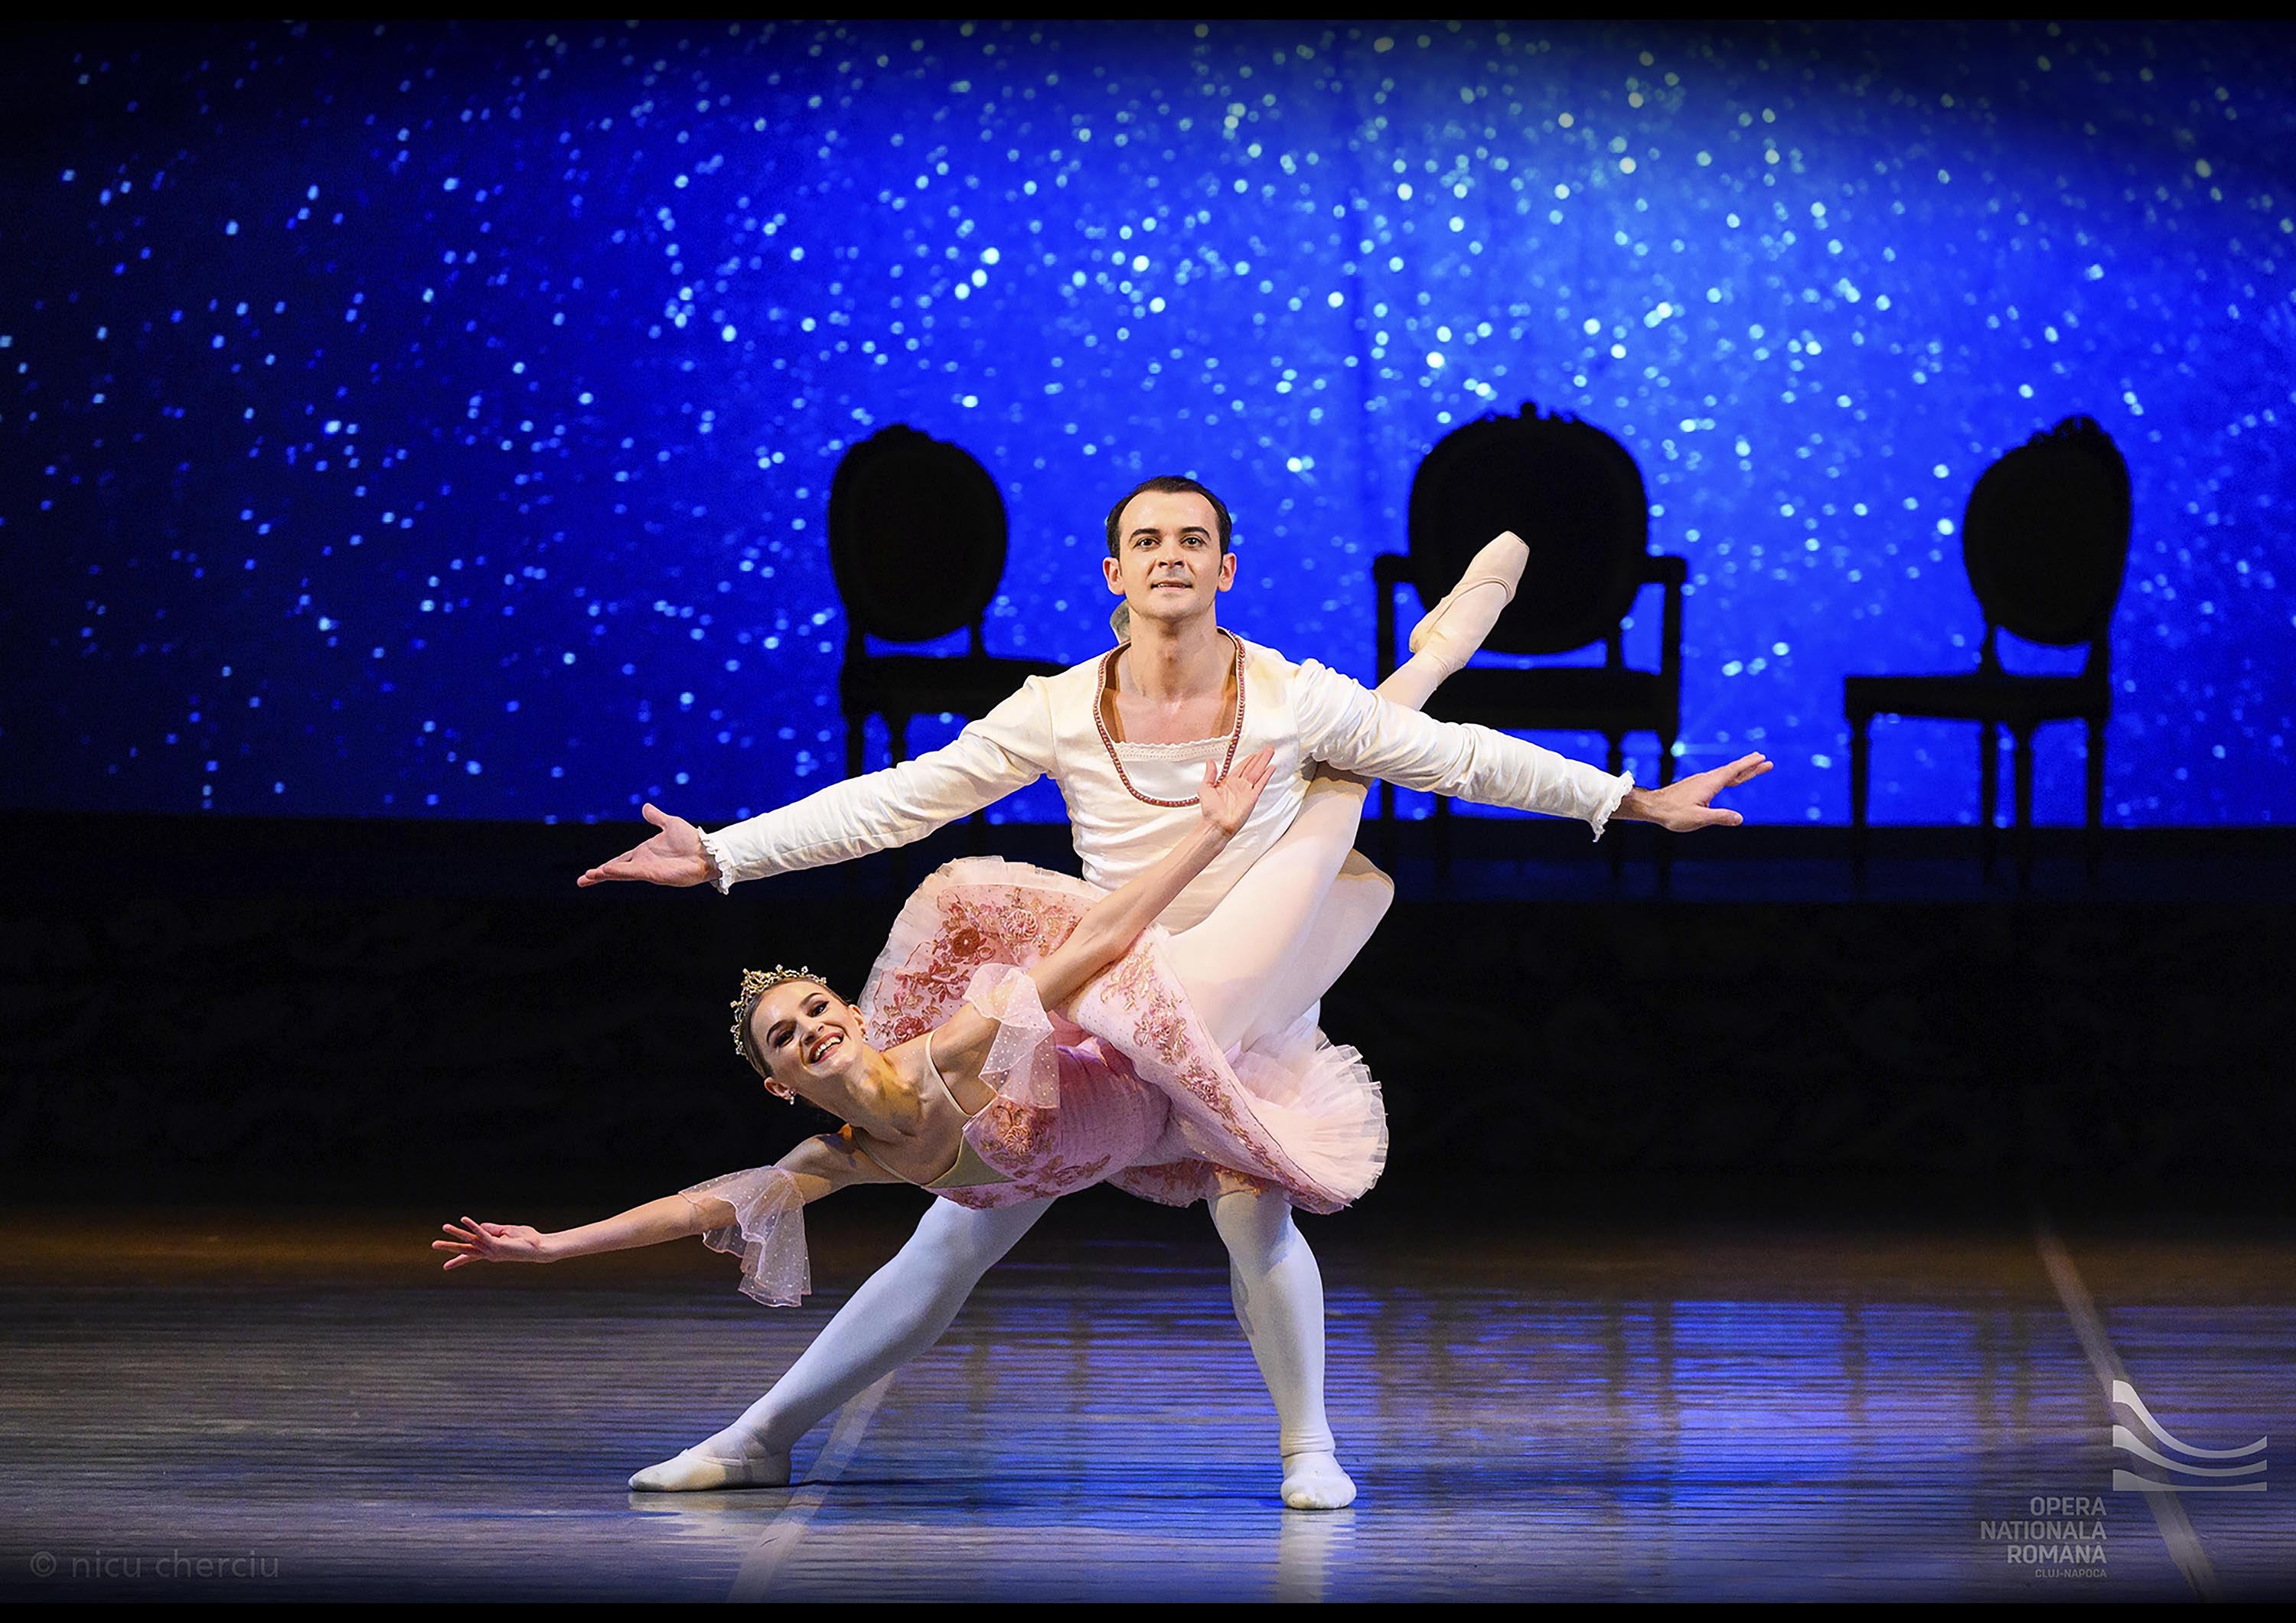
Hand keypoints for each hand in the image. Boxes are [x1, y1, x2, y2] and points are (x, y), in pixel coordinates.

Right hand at [434, 1216, 553, 1269]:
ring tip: (444, 1227)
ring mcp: (492, 1249)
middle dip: (449, 1247)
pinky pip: (483, 1233)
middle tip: (432, 1245)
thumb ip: (492, 1229)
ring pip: (470, 1241)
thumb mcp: (507, 1231)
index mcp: (490, 1251)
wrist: (540, 1247)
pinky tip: (464, 1219)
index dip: (458, 1260)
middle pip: (465, 1249)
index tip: (445, 1267)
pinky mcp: (497, 1244)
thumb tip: (480, 1225)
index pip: (471, 1255)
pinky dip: (473, 1226)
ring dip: (457, 1232)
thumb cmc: (527, 1240)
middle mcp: (489, 1252)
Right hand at [576, 803, 717, 887]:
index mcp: (645, 852)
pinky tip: (605, 872)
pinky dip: (618, 872)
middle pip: (616, 869)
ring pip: (621, 873)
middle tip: (582, 880)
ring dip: (604, 874)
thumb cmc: (692, 840)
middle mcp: (644, 862)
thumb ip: (656, 817)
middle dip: (599, 875)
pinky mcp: (653, 873)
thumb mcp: (670, 823)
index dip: (607, 866)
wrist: (707, 851)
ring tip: (588, 877)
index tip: (592, 872)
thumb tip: (645, 807)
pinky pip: (632, 872)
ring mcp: (648, 869)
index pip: (621, 859)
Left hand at [1198, 745, 1276, 839]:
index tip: (1255, 753)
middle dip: (1260, 758)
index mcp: (1228, 783)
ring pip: (1257, 773)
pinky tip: (1271, 768)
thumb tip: (1210, 761)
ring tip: (1270, 752)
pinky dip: (1266, 775)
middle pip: (1252, 768)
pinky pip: (1261, 784)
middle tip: (1268, 749)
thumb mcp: (1205, 788)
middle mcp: (1239, 786)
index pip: (1241, 767)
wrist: (1216, 825)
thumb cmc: (1210, 811)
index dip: (1249, 759)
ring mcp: (1246, 791)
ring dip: (1264, 762)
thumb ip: (1210, 774)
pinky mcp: (1252, 798)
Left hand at [1626, 752, 1771, 831]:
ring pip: (1725, 774)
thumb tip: (1740, 818)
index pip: (1734, 772)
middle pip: (1732, 770)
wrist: (1652, 807)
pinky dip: (1730, 776)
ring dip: (1741, 770)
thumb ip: (1719, 817)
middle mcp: (1706, 779)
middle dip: (1750, 766)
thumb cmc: (1673, 813)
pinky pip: (1718, 778)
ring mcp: (1701, 782)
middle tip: (1766, 760)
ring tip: (1753, 766)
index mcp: (1709, 784)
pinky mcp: (1696, 786)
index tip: (1763, 759)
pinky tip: (1730, 779)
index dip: (1749, 766)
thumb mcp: (1698, 819)